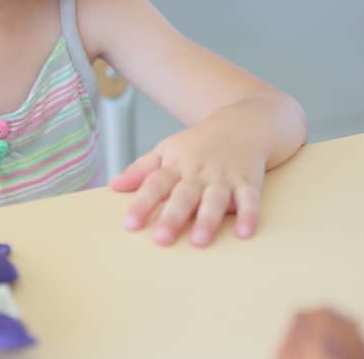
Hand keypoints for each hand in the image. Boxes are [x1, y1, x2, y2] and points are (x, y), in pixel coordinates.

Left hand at [109, 111, 265, 246]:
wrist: (244, 122)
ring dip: (208, 219)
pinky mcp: (249, 182)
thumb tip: (114, 186)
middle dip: (173, 217)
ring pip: (215, 199)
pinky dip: (250, 215)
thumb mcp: (168, 149)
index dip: (142, 203)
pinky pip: (250, 200)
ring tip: (200, 241)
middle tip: (161, 240)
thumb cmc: (200, 142)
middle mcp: (199, 172)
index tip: (130, 224)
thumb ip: (142, 169)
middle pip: (184, 195)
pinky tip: (246, 233)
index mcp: (176, 165)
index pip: (155, 184)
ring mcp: (225, 177)